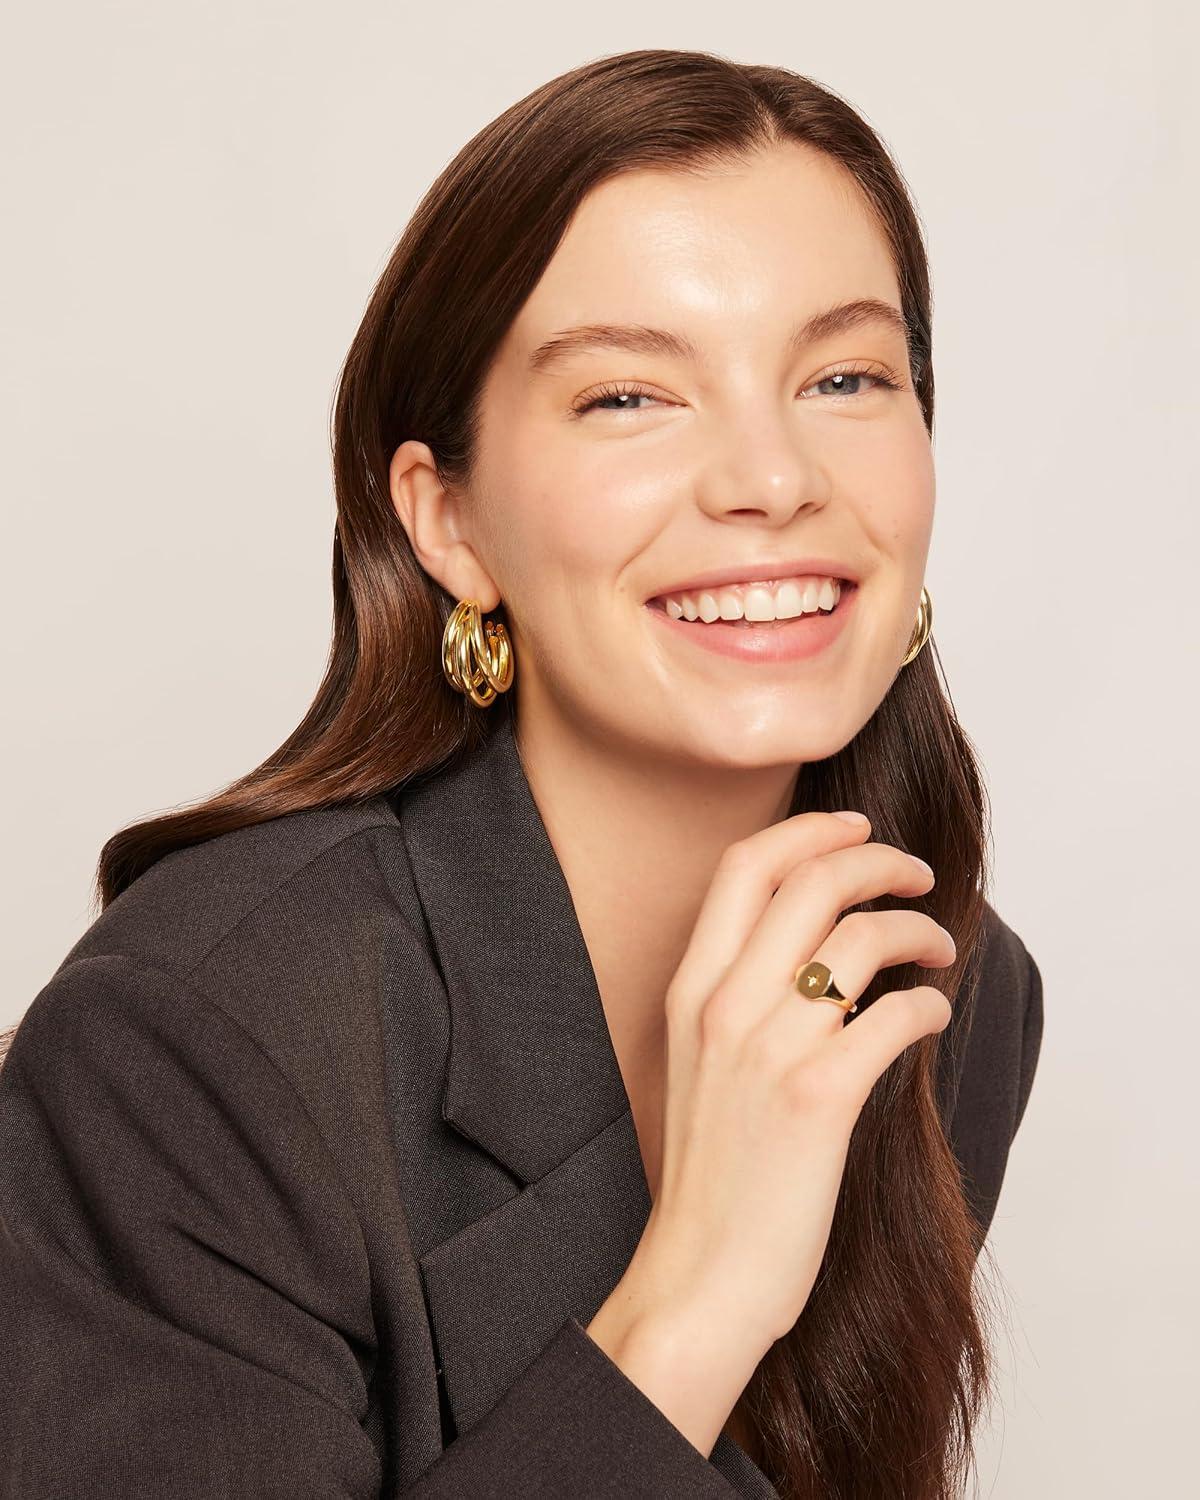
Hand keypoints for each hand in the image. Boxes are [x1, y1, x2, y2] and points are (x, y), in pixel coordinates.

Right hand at [587, 811, 953, 1452]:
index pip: (744, 868)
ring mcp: (767, 1050)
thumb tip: (817, 950)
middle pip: (809, 882)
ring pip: (859, 938)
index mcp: (689, 990)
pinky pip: (893, 1016)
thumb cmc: (711, 1174)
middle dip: (877, 859)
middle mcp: (722, 1006)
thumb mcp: (700, 1065)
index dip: (808, 831)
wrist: (700, 1275)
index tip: (855, 827)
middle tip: (917, 873)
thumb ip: (738, 999)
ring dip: (917, 930)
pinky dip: (927, 1004)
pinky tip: (931, 1015)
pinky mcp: (817, 1100)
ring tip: (940, 947)